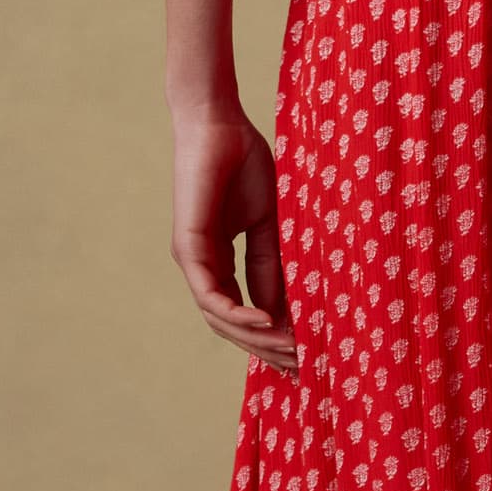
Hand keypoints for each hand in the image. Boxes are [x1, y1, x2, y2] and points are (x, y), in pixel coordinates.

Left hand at [169, 105, 298, 371]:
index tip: (304, 353)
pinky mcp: (187, 247)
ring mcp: (192, 259)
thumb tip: (284, 310)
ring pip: (219, 316)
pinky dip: (236, 312)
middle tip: (301, 365)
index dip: (271, 336)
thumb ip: (272, 265)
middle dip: (266, 348)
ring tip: (290, 347)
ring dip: (254, 338)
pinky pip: (209, 293)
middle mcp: (203, 266)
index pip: (244, 311)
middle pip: (230, 324)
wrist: (219, 125)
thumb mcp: (269, 225)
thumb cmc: (245, 164)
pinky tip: (264, 322)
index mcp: (221, 260)